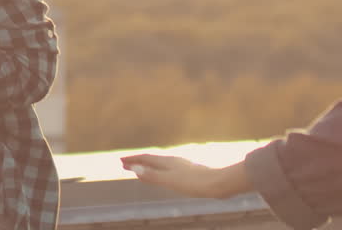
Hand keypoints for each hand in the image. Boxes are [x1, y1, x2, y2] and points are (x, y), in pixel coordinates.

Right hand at [120, 154, 246, 198]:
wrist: (220, 183)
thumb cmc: (195, 183)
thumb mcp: (171, 181)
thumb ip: (153, 176)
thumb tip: (135, 169)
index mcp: (167, 162)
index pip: (145, 158)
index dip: (133, 160)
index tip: (120, 161)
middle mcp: (173, 161)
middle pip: (151, 160)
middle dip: (137, 162)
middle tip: (125, 164)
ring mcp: (182, 166)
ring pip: (160, 164)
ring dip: (148, 165)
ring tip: (141, 168)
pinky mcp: (189, 172)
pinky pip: (168, 169)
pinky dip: (159, 170)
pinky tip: (165, 175)